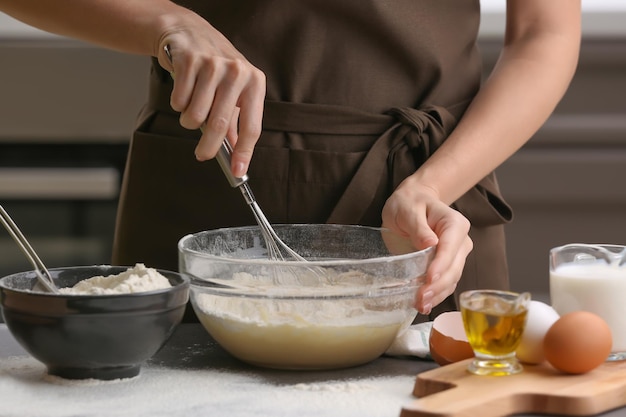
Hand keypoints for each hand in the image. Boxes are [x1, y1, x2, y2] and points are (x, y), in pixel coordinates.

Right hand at [156, 15, 265, 176]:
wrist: (191, 33)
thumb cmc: (217, 70)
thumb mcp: (234, 93)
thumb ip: (235, 125)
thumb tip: (235, 157)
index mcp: (255, 83)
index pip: (252, 127)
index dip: (244, 153)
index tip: (237, 172)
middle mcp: (237, 72)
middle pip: (220, 125)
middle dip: (209, 147)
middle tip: (202, 155)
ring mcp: (213, 65)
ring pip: (196, 115)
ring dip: (190, 121)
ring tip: (193, 108)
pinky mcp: (189, 61)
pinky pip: (179, 101)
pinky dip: (178, 104)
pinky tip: (184, 91)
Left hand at [382, 183, 472, 314]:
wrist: (411, 205)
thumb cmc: (409, 204)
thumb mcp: (408, 210)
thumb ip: (418, 227)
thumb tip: (430, 243)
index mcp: (455, 224)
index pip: (450, 248)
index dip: (441, 265)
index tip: (429, 279)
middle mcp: (461, 241)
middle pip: (454, 268)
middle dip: (438, 285)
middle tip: (420, 299)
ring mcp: (456, 256)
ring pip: (451, 280)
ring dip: (437, 295)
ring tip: (420, 305)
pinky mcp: (446, 267)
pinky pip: (445, 284)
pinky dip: (435, 296)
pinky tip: (423, 305)